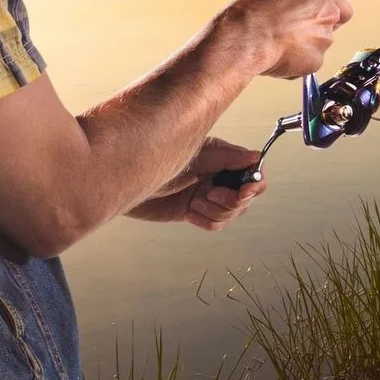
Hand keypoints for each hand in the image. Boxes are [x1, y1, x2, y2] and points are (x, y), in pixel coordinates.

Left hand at [127, 137, 268, 230]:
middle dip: (231, 199)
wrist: (125, 178)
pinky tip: (191, 213)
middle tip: (211, 193)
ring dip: (216, 211)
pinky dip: (207, 221)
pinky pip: (215, 224)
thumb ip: (226, 156)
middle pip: (246, 197)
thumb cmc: (153, 155)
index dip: (254, 182)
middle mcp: (217, 176)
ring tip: (195, 202)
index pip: (252, 171)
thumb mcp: (194, 155)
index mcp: (222, 158)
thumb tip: (254, 156)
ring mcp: (207, 195)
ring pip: (232, 213)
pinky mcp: (196, 210)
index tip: (244, 189)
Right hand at [223, 0, 353, 78]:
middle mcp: (326, 15)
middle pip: (330, 28)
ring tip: (279, 43)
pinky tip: (279, 55)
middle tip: (291, 32)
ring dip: (304, 47)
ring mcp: (323, 40)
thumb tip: (299, 8)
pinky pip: (309, 63)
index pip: (342, 8)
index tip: (320, 18)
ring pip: (318, 46)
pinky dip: (297, 62)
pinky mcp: (316, 61)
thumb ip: (298, 0)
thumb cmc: (254, 12)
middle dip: (313, 32)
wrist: (247, 36)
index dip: (329, 14)